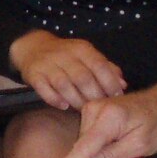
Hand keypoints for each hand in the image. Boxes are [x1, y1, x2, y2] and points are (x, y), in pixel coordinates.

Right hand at [9, 31, 125, 109]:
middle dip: (93, 96)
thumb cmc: (66, 56)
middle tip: (98, 107)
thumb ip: (106, 68)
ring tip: (82, 110)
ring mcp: (48, 64)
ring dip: (76, 100)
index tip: (116, 97)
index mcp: (82, 49)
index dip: (110, 83)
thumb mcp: (87, 55)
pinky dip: (55, 99)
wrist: (33, 47)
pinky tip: (63, 106)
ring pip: (64, 85)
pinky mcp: (34, 74)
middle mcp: (65, 54)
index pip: (100, 65)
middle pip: (83, 78)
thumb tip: (123, 84)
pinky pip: (44, 89)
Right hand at [47, 66, 156, 157]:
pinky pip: (91, 138)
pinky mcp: (92, 112)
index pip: (82, 148)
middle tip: (129, 155)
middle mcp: (94, 110)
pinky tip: (121, 140)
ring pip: (87, 146)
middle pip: (85, 149)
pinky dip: (105, 145)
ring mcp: (91, 109)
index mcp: (108, 118)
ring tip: (127, 146)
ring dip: (105, 153)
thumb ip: (111, 157)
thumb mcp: (140, 145)